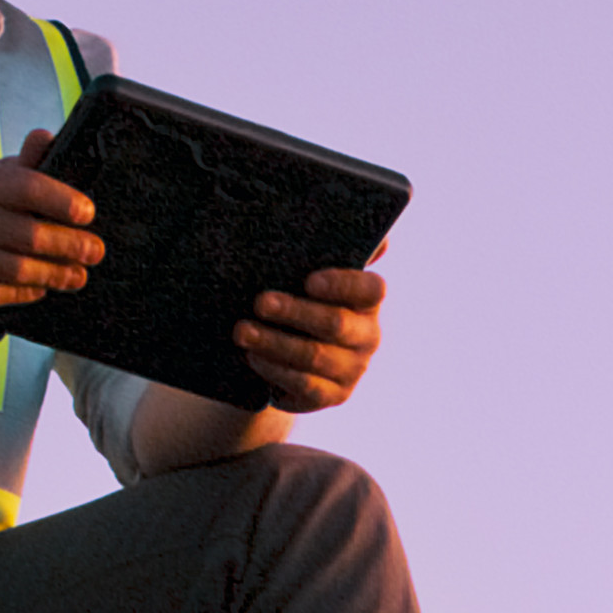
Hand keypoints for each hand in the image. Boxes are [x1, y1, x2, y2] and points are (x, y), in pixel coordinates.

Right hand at [0, 160, 101, 318]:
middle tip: (94, 253)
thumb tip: (45, 137)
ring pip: (12, 269)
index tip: (87, 213)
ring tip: (76, 276)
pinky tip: (40, 289)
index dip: (60, 200)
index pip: (24, 186)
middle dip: (67, 245)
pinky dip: (22, 294)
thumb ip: (27, 166)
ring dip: (51, 275)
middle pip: (24, 234)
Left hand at [234, 257, 387, 411]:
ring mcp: (352, 369)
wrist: (284, 352)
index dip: (342, 284)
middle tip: (260, 301)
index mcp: (368, 300)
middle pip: (337, 325)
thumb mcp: (304, 273)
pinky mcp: (332, 396)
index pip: (370, 288)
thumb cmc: (296, 298)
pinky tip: (253, 356)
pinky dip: (275, 370)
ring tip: (242, 331)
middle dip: (295, 312)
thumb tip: (334, 216)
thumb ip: (322, 248)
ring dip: (275, 342)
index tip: (309, 279)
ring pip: (315, 358)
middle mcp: (368, 335)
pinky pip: (305, 388)